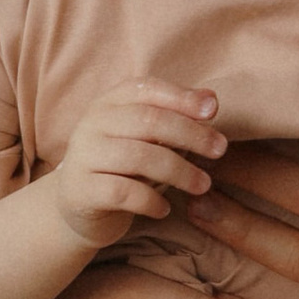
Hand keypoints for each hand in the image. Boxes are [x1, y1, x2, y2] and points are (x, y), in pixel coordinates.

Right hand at [50, 83, 225, 249]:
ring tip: (202, 185)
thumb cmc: (121, 167)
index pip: (147, 88)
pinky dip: (151, 201)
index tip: (213, 111)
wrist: (78, 209)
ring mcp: (83, 156)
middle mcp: (92, 123)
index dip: (181, 97)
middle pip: (149, 120)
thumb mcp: (145, 139)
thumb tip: (211, 98)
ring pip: (139, 157)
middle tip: (219, 150)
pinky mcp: (81, 190)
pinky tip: (165, 209)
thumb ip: (174, 117)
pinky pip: (124, 193)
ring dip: (179, 171)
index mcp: (108, 103)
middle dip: (190, 134)